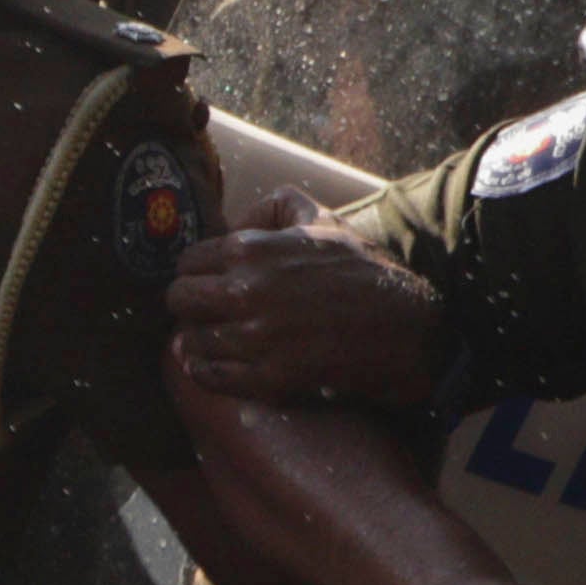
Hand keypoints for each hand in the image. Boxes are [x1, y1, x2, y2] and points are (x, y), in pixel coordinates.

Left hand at [168, 190, 448, 406]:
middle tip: (206, 312)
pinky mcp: (270, 377)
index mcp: (249, 250)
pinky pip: (211, 376)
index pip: (186, 263)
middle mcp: (244, 292)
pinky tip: (216, 366)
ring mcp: (256, 337)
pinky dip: (207, 372)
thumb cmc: (364, 271)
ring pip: (191, 341)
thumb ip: (274, 208)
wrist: (406, 325)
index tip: (207, 283)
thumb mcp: (323, 220)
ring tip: (215, 340)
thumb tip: (237, 222)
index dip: (195, 273)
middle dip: (189, 305)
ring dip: (199, 341)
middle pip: (179, 300)